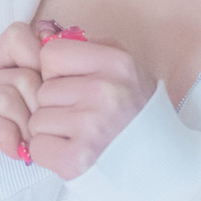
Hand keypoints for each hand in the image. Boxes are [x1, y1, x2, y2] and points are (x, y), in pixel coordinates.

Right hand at [0, 21, 43, 159]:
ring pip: (5, 98)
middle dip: (41, 110)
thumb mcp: (38, 98)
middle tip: (44, 130)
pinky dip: (7, 138)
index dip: (42, 66)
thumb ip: (48, 74)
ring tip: (30, 142)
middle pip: (23, 77)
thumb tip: (58, 55)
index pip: (17, 37)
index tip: (48, 95)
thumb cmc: (22, 132)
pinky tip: (14, 148)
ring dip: (25, 127)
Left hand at [25, 34, 156, 179]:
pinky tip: (75, 153)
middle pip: (42, 90)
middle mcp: (104, 91)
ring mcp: (90, 126)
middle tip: (84, 119)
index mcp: (116, 64)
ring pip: (37, 120)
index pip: (51, 54)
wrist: (163, 164)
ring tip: (82, 137)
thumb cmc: (139, 116)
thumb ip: (91, 51)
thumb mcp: (128, 71)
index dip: (57, 72)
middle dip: (55, 106)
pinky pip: (38, 147)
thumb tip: (44, 36)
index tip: (74, 86)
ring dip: (53, 131)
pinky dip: (51, 154)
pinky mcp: (77, 159)